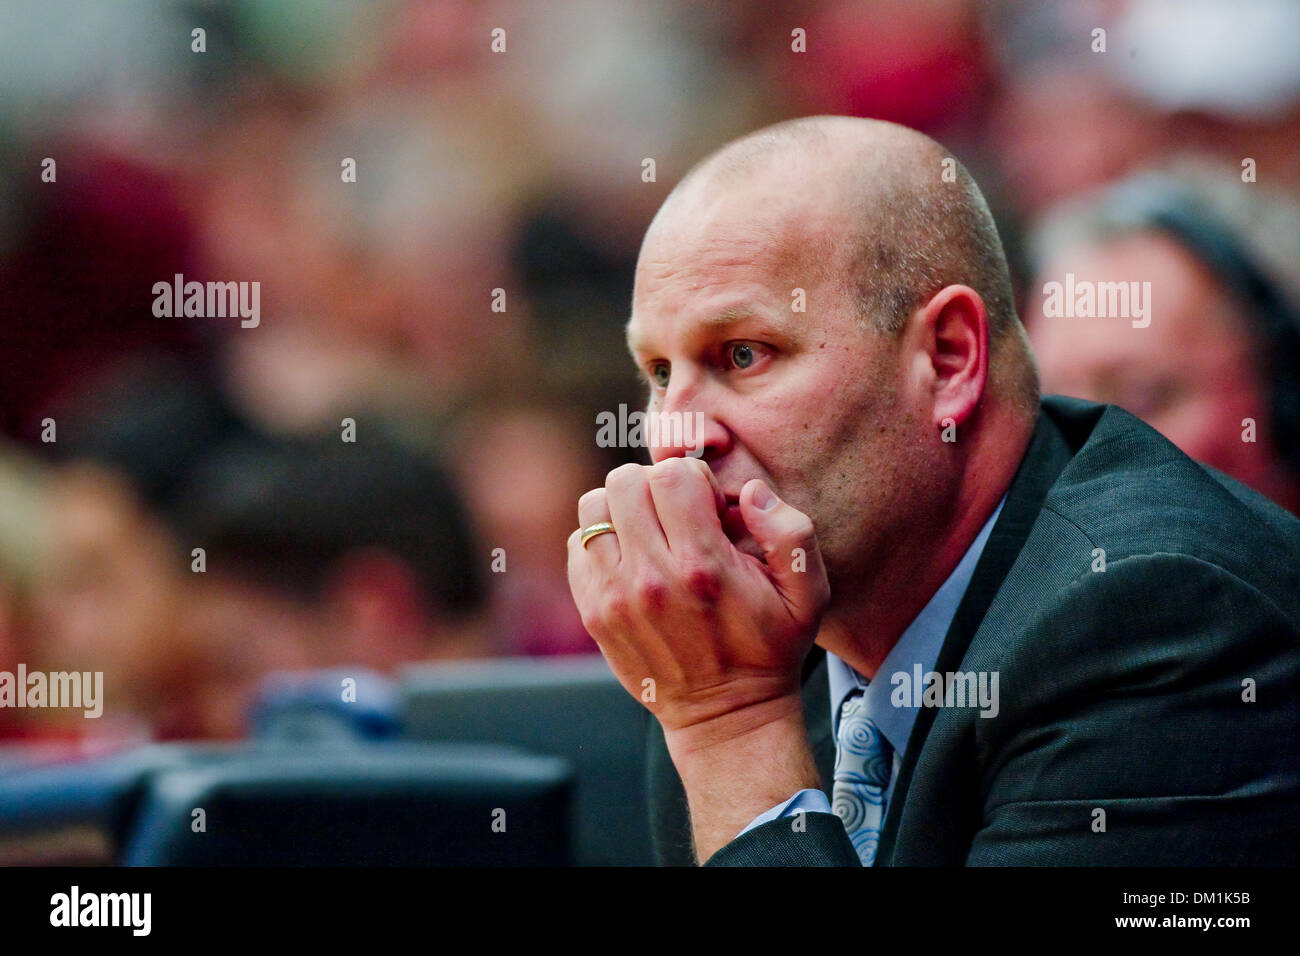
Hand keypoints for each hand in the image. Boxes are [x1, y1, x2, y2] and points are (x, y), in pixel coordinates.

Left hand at [566, 456, 829, 738]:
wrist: (725, 714)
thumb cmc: (769, 649)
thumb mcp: (808, 594)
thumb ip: (792, 531)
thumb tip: (750, 493)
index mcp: (703, 565)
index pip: (671, 475)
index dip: (692, 480)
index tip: (706, 508)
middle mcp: (652, 577)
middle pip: (625, 482)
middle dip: (654, 488)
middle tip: (676, 517)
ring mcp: (614, 595)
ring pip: (593, 507)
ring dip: (622, 510)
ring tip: (650, 534)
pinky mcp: (593, 611)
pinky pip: (578, 545)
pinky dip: (601, 541)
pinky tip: (631, 560)